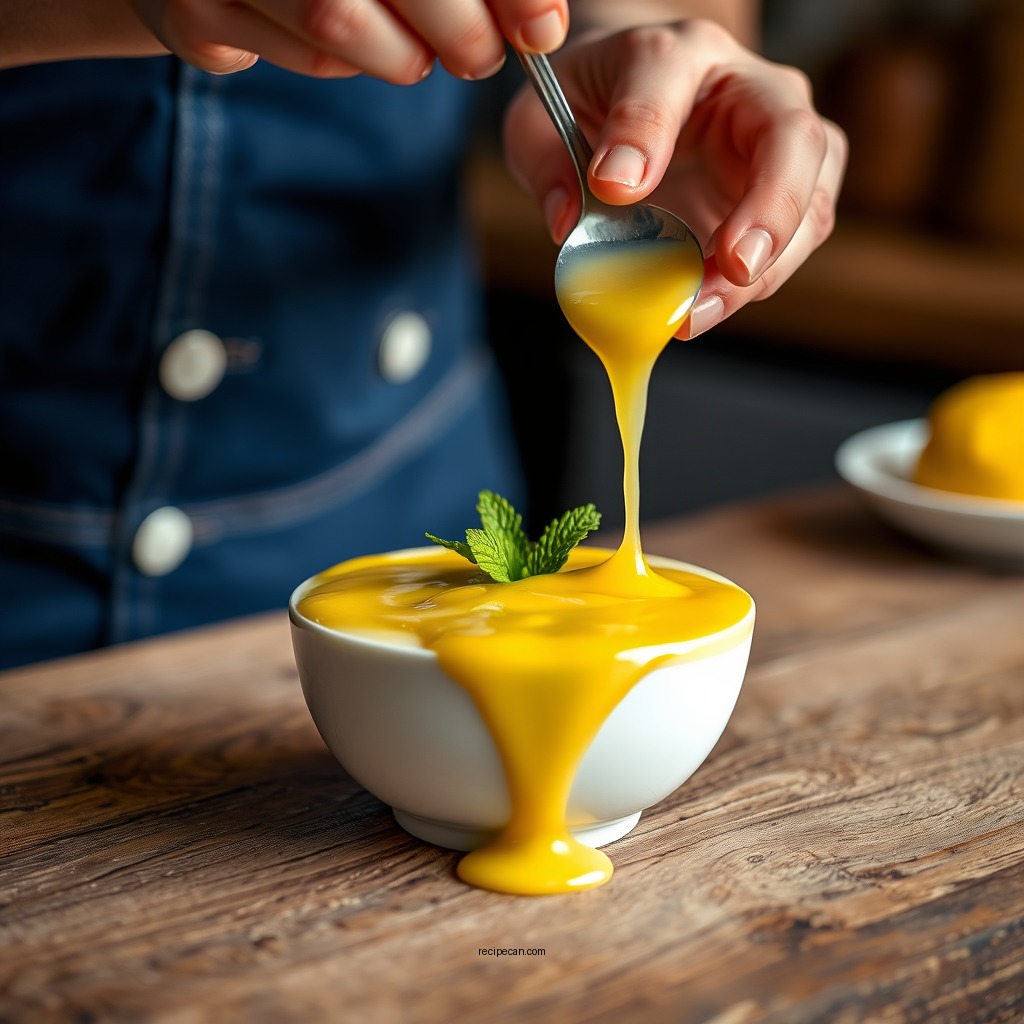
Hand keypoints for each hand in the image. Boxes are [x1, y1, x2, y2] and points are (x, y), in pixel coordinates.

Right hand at [130, 0, 567, 80]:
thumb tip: (540, 22)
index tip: (540, 30)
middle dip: (454, 33)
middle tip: (478, 55)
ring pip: (332, 24)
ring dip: (394, 55)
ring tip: (412, 49)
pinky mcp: (192, 11)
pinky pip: (278, 57)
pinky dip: (327, 63)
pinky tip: (341, 41)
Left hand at [502, 19, 847, 337]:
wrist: (626, 104)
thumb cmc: (588, 108)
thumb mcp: (541, 121)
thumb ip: (548, 163)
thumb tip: (569, 224)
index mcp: (672, 53)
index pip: (667, 75)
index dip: (643, 132)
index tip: (612, 187)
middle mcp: (745, 88)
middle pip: (791, 134)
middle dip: (770, 206)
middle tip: (732, 265)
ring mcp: (779, 145)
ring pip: (811, 201)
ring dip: (767, 268)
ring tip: (698, 311)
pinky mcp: (786, 198)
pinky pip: (796, 244)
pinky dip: (754, 287)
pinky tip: (703, 307)